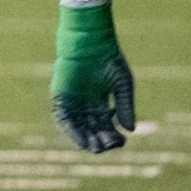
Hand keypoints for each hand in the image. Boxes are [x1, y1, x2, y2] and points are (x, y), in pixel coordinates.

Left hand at [51, 3, 134, 151]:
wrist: (91, 42)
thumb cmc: (109, 59)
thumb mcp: (122, 85)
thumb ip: (125, 107)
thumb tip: (130, 130)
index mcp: (100, 103)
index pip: (106, 126)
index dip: (113, 135)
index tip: (121, 142)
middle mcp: (85, 105)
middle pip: (92, 129)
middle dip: (100, 140)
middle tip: (107, 147)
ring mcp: (72, 102)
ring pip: (78, 127)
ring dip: (85, 139)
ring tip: (94, 148)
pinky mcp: (60, 98)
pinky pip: (63, 118)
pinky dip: (71, 130)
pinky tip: (80, 140)